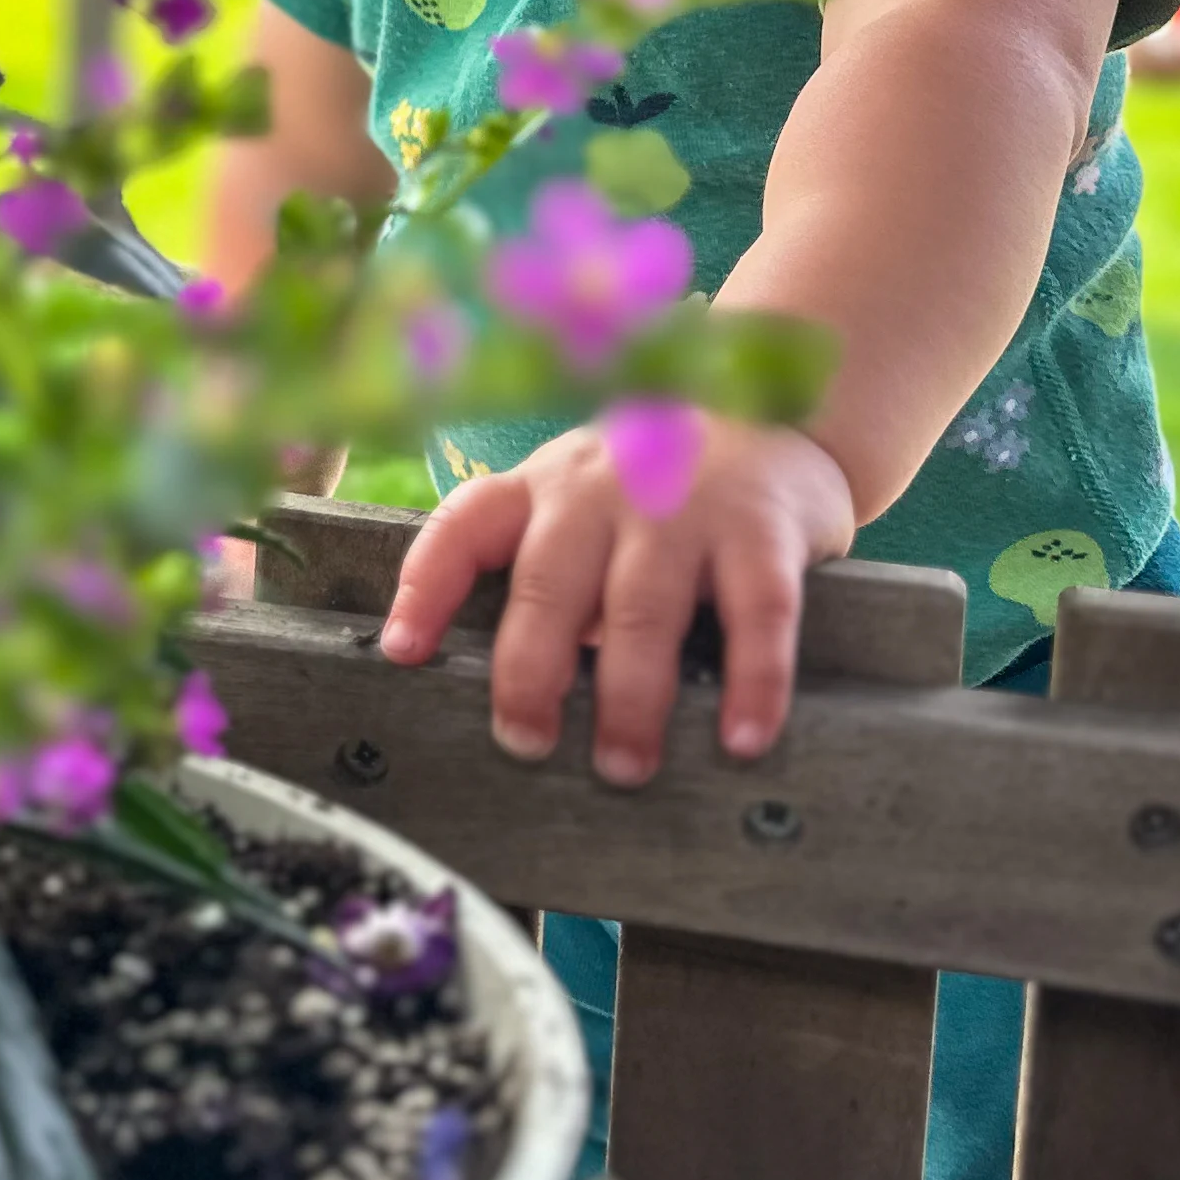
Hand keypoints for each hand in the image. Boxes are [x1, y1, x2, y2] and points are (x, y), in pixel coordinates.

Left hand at [374, 418, 856, 783]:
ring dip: (630, 697)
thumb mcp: (583, 504)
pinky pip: (757, 612)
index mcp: (544, 486)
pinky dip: (751, 681)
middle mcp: (603, 490)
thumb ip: (548, 574)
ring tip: (624, 768)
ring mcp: (684, 505)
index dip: (425, 587)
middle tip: (525, 744)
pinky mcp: (762, 528)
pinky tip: (741, 738)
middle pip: (548, 584)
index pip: (464, 526)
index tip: (402, 652)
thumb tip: (520, 697)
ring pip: (642, 608)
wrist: (778, 411)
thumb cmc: (661, 485)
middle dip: (530, 672)